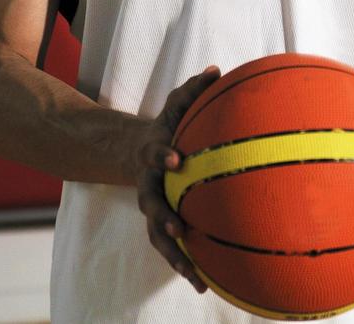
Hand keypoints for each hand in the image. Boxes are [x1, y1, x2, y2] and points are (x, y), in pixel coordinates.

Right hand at [135, 65, 220, 294]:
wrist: (136, 151)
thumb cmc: (168, 124)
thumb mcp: (177, 104)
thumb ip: (195, 89)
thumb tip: (217, 70)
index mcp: (152, 153)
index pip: (153, 152)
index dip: (161, 155)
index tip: (176, 159)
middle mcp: (148, 184)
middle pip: (150, 205)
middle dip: (163, 218)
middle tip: (179, 229)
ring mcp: (152, 207)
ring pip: (157, 235)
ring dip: (174, 256)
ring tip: (195, 277)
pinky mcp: (161, 223)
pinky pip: (170, 247)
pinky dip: (185, 264)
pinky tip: (206, 282)